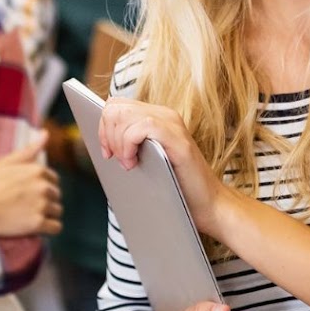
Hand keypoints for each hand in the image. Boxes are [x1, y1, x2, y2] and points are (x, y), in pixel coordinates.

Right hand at [0, 140, 61, 236]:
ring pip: (57, 211)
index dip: (42, 187)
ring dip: (48, 214)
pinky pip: (56, 227)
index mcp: (38, 170)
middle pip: (56, 196)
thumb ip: (29, 149)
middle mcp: (43, 187)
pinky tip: (37, 226)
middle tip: (27, 205)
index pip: (54, 180)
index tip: (29, 193)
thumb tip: (46, 133)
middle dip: (46, 200)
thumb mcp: (7, 162)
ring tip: (30, 215)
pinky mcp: (37, 223)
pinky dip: (49, 228)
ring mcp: (41, 205)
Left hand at [98, 99, 224, 232]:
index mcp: (157, 117)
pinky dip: (129, 144)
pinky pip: (142, 126)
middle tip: (115, 159)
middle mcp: (165, 115)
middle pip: (116, 107)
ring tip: (127, 163)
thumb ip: (131, 146)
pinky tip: (133, 162)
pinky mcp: (177, 138)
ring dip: (117, 141)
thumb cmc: (177, 188)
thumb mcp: (147, 161)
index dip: (104, 127)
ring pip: (124, 113)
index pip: (117, 105)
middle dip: (107, 134)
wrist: (208, 205)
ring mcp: (173, 124)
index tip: (107, 153)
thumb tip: (101, 143)